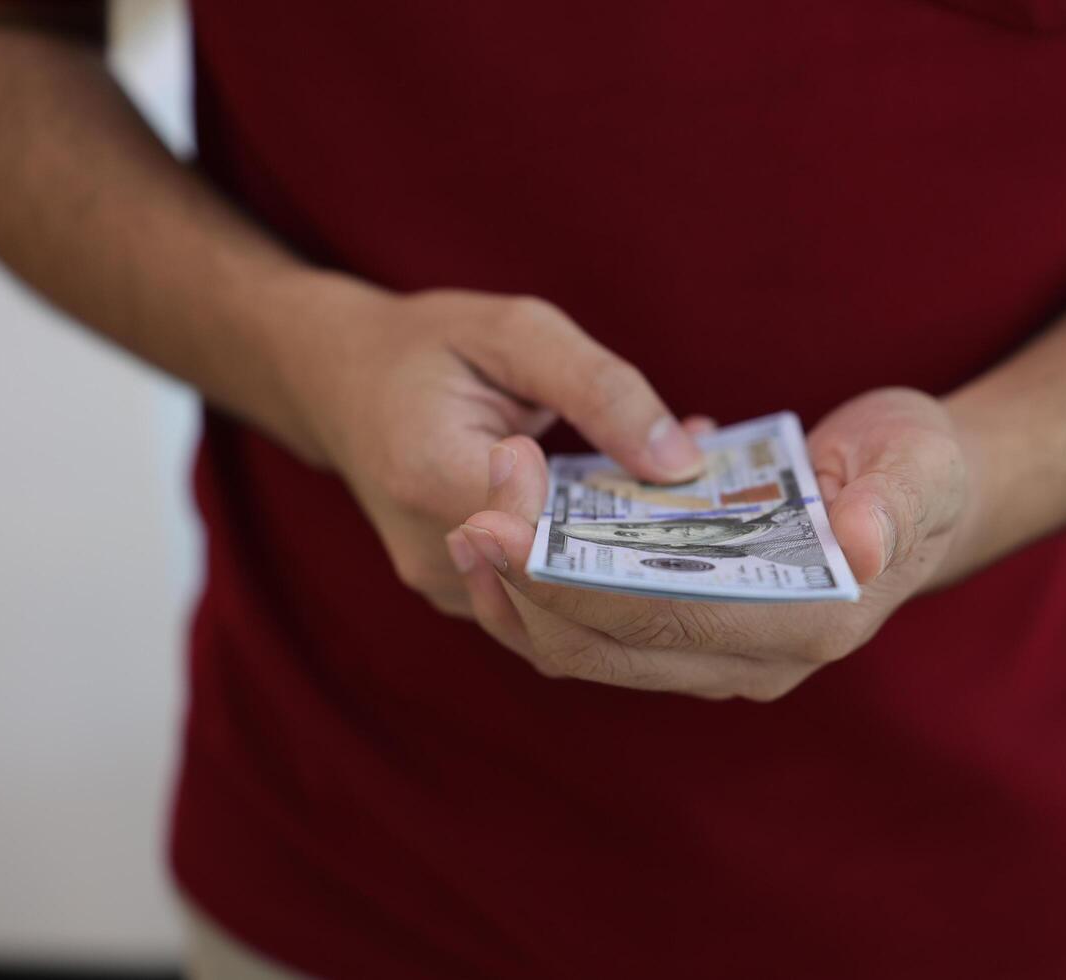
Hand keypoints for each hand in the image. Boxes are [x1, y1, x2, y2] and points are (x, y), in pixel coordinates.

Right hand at [284, 283, 706, 616]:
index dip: (638, 527)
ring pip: (566, 612)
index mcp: (432, 478)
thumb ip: (599, 389)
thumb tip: (680, 463)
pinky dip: (603, 569)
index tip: (698, 487)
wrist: (341, 382)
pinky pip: (549, 605)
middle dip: (655, 552)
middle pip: (570, 592)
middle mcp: (435, 556)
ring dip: (634, 564)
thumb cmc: (429, 346)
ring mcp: (448, 589)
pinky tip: (649, 516)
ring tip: (695, 500)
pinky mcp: (467, 598)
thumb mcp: (516, 330)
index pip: (557, 539)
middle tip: (724, 504)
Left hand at [447, 387, 966, 698]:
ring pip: (596, 654)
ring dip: (524, 602)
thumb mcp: (920, 464)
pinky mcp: (696, 636)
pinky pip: (604, 637)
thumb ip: (893, 503)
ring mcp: (725, 657)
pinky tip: (514, 536)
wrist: (913, 489)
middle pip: (614, 648)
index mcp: (812, 623)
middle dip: (529, 592)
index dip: (576, 581)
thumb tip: (857, 540)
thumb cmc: (916, 467)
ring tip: (470, 530)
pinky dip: (549, 597)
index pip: (669, 618)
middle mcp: (761, 660)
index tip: (500, 524)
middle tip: (465, 521)